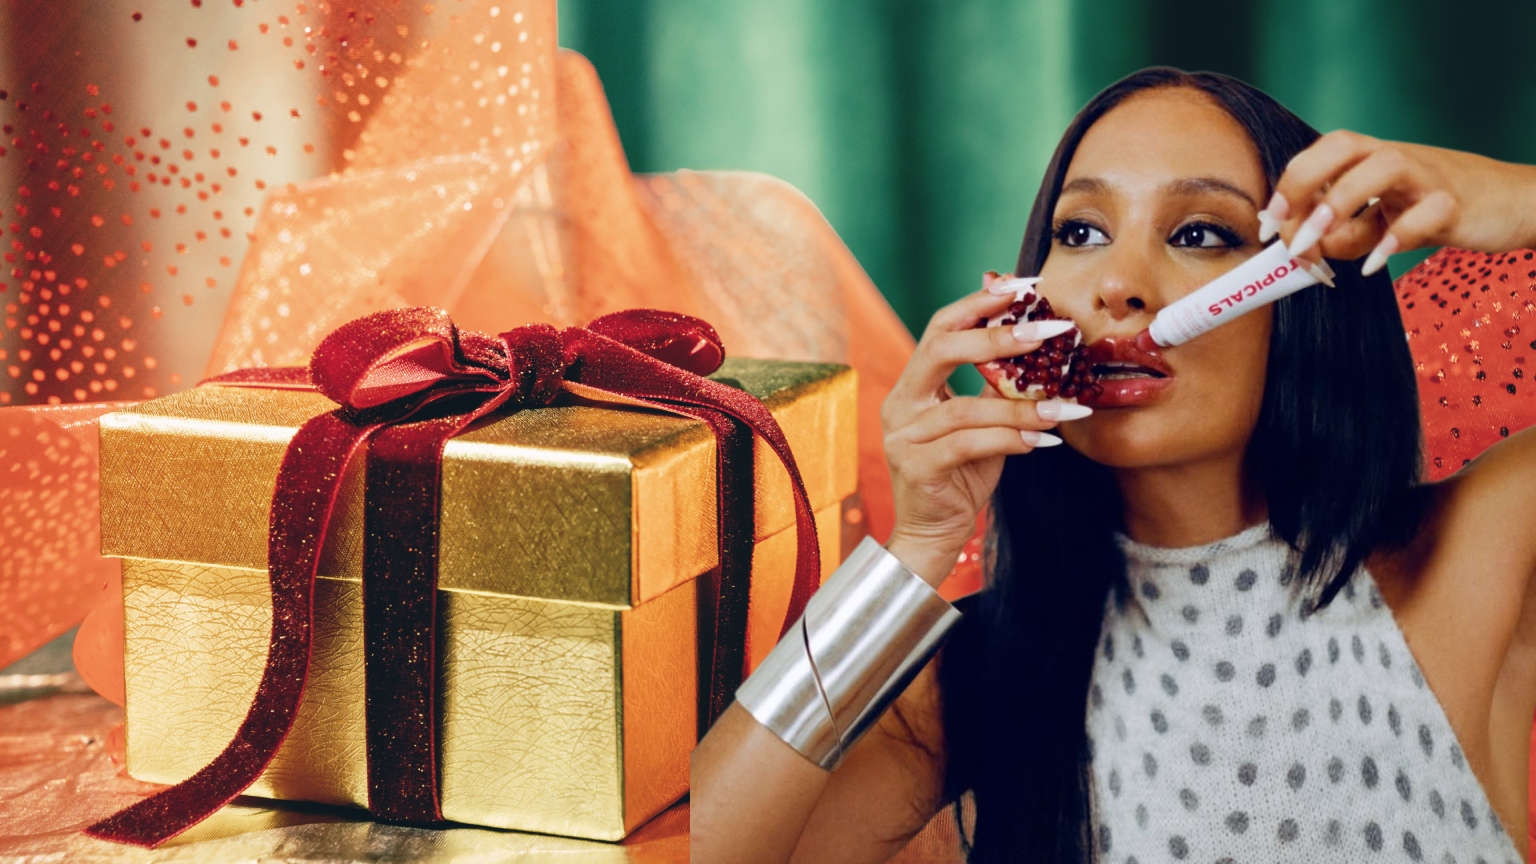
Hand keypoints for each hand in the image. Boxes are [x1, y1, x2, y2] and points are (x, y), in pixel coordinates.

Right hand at [880, 273, 1091, 585]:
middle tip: (1049, 332)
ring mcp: (903, 435)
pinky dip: (1010, 439)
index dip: (981, 304)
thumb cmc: (961, 475)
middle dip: (997, 337)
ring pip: (965, 408)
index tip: (1026, 288)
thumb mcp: (982, 422)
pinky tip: (1044, 441)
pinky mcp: (916, 467)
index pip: (941, 328)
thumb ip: (998, 387)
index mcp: (914, 384)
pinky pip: (969, 445)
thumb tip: (1038, 343)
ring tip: (1065, 407)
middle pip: (940, 350)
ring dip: (1022, 407)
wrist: (933, 533)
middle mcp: (901, 403)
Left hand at [1261, 130, 1535, 274]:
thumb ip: (1342, 234)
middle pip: (1342, 145)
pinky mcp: (1455, 202)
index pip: (1319, 154)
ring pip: (1383, 167)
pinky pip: (1426, 212)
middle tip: (1287, 232)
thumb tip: (1302, 252)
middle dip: (1304, 184)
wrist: (1509, 204)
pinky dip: (1396, 237)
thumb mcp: (1379, 223)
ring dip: (1341, 202)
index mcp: (1369, 158)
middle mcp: (1393, 158)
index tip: (1269, 227)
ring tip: (1318, 242)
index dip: (1287, 185)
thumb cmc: (1433, 209)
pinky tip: (1373, 264)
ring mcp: (1426, 176)